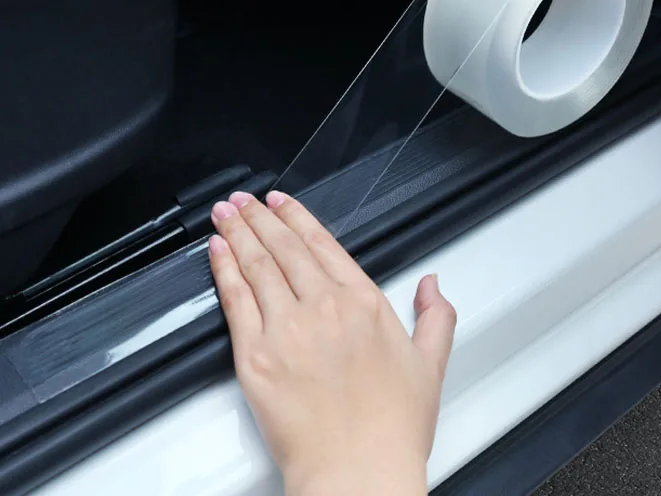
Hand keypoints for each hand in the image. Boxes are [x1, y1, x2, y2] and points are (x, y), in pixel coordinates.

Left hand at [208, 190, 456, 495]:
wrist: (358, 473)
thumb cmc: (391, 428)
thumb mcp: (430, 364)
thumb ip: (436, 316)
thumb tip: (433, 285)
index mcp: (363, 301)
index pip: (322, 242)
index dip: (296, 216)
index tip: (281, 201)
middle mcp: (324, 306)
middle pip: (284, 246)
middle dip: (259, 216)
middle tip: (242, 199)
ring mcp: (287, 328)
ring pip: (257, 264)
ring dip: (237, 232)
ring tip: (225, 212)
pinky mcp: (256, 355)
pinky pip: (235, 299)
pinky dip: (224, 269)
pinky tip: (217, 251)